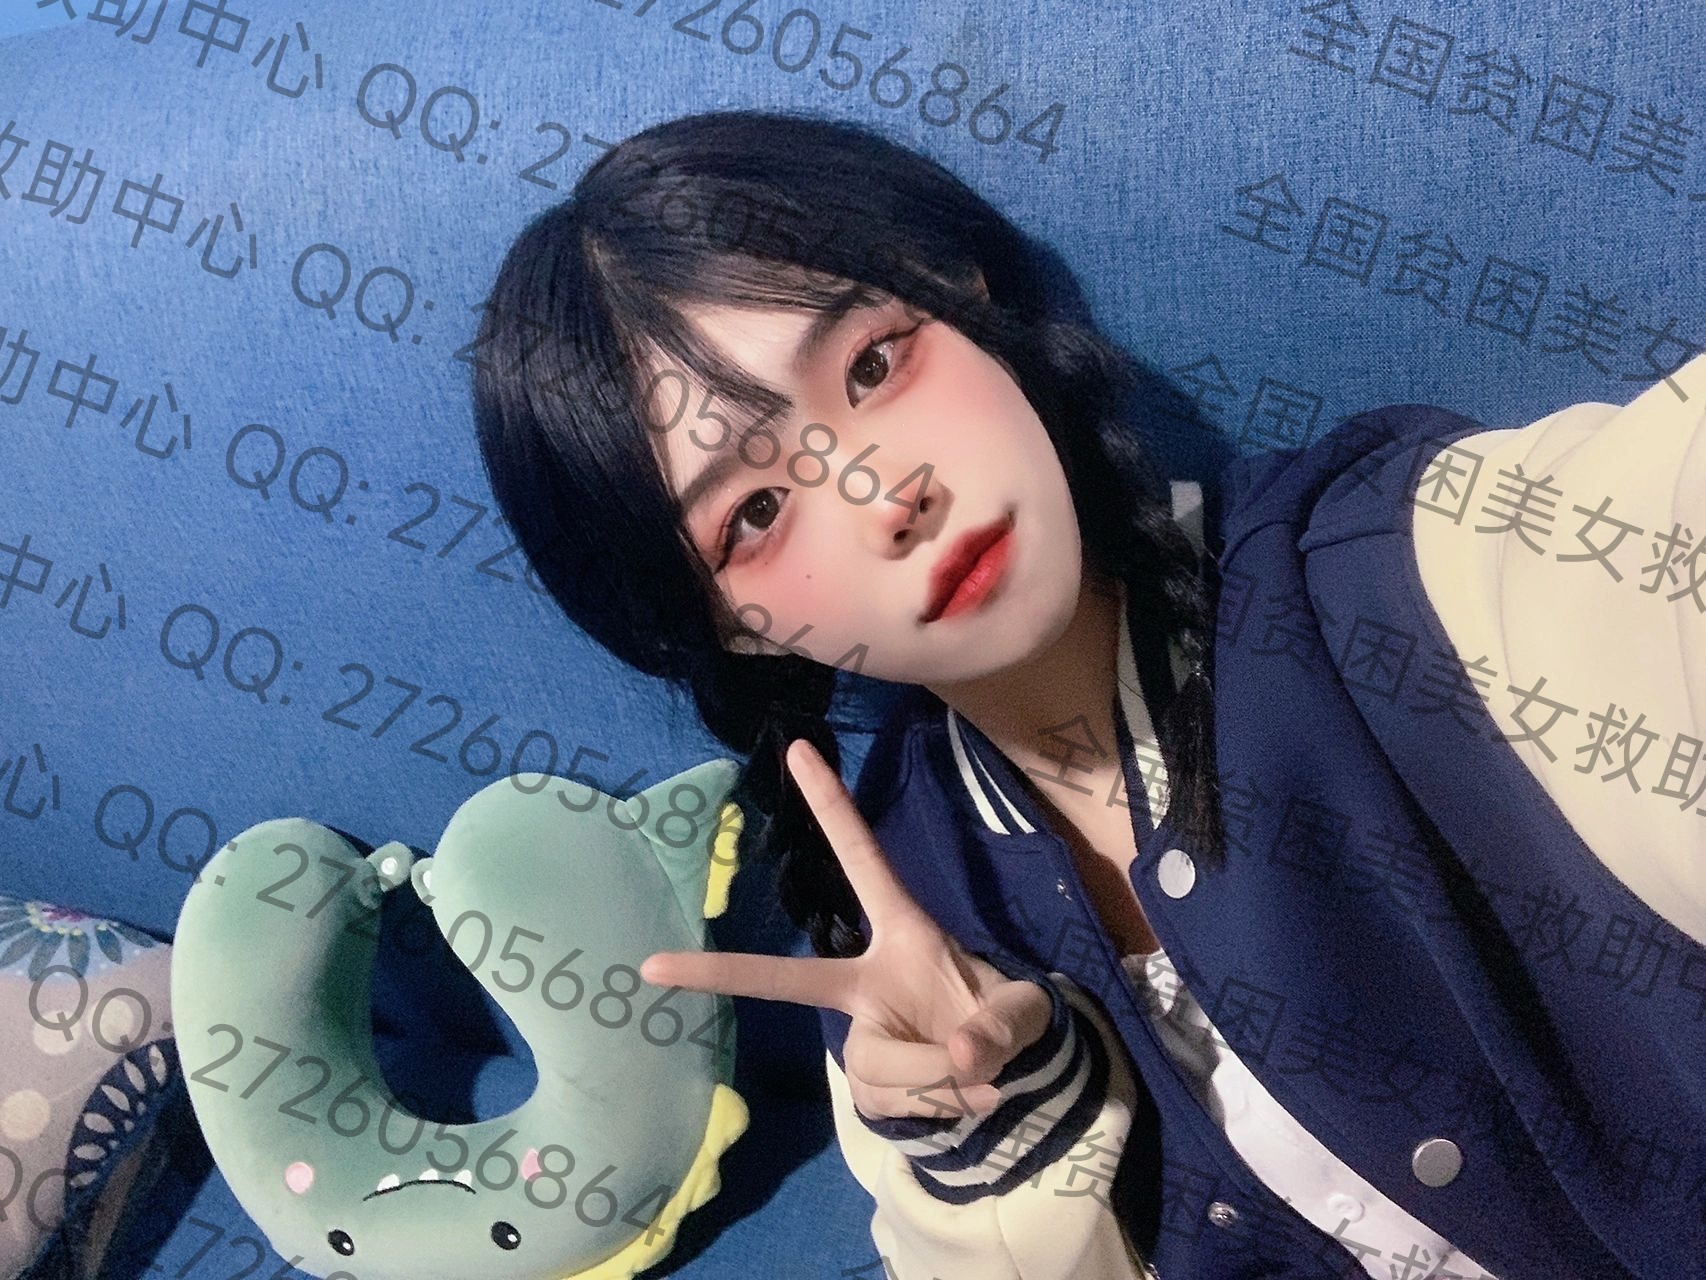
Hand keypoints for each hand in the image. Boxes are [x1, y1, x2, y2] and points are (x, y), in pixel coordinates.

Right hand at [640, 737, 1052, 1120]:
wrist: (1007, 1070)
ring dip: (935, 1079)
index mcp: (904, 934)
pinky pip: (890, 1101)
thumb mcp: (1024, 1015)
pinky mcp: (866, 1079)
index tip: (797, 751)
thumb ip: (1000, 1029)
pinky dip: (934, 1106)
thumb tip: (959, 1057)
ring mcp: (860, 1033)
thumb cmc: (1006, 1018)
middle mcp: (867, 979)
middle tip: (652, 967)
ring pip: (877, 1063)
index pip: (864, 862)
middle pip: (792, 980)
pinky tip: (955, 1094)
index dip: (832, 807)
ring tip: (977, 1071)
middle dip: (724, 973)